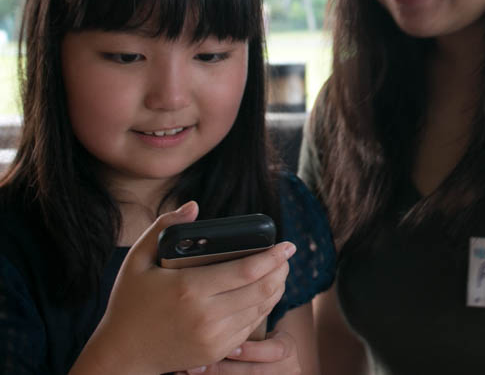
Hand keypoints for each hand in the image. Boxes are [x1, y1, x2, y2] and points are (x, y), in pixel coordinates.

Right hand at [72, 201, 295, 373]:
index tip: (288, 245)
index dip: (273, 256)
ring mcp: (214, 337)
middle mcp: (206, 315)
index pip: (247, 270)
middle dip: (281, 270)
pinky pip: (250, 327)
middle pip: (262, 290)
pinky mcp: (217, 351)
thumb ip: (164, 227)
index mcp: (189, 289)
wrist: (121, 354)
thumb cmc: (129, 303)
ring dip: (276, 288)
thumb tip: (194, 206)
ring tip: (279, 272)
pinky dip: (262, 308)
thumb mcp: (136, 260)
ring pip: (261, 309)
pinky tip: (263, 295)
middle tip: (286, 256)